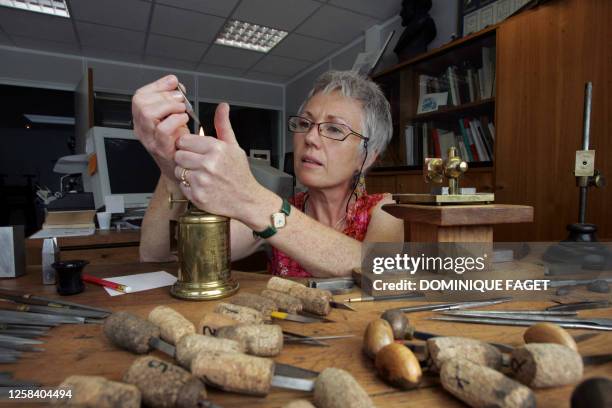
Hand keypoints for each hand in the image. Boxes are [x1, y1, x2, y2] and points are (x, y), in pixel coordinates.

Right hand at [132, 75, 188, 183]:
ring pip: (148, 113)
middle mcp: (141, 128)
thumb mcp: (174, 116)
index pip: (139, 96)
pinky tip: (184, 120)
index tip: (173, 83)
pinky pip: (163, 129)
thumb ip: (173, 99)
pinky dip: (176, 120)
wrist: (181, 168)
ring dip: (169, 106)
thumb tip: (175, 83)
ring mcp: (149, 139)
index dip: (157, 85)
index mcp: (142, 119)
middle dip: (164, 95)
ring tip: (182, 110)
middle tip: (180, 100)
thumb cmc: (178, 143)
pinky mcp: (160, 148)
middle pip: (140, 102)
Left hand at [173, 103, 261, 219]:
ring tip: (201, 175)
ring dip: (186, 172)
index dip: (188, 145)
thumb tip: (222, 106)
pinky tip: (202, 186)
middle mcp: (209, 164)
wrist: (247, 200)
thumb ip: (223, 125)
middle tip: (198, 164)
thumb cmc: (239, 173)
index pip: (185, 140)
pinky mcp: (197, 195)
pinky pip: (182, 185)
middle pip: (179, 154)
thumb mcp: (234, 146)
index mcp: (217, 148)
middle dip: (186, 158)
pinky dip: (189, 186)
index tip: (196, 150)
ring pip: (178, 170)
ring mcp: (202, 181)